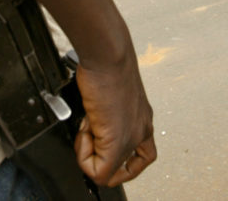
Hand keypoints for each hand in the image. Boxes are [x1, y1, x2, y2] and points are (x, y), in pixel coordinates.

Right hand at [74, 51, 156, 186]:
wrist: (108, 55)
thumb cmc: (108, 64)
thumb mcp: (112, 91)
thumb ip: (109, 111)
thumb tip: (94, 120)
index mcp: (142, 118)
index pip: (143, 155)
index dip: (121, 157)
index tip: (101, 144)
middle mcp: (141, 130)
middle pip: (127, 168)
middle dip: (102, 158)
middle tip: (91, 139)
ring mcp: (131, 136)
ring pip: (111, 172)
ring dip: (91, 156)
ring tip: (86, 128)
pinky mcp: (117, 140)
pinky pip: (100, 171)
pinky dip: (84, 157)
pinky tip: (84, 130)